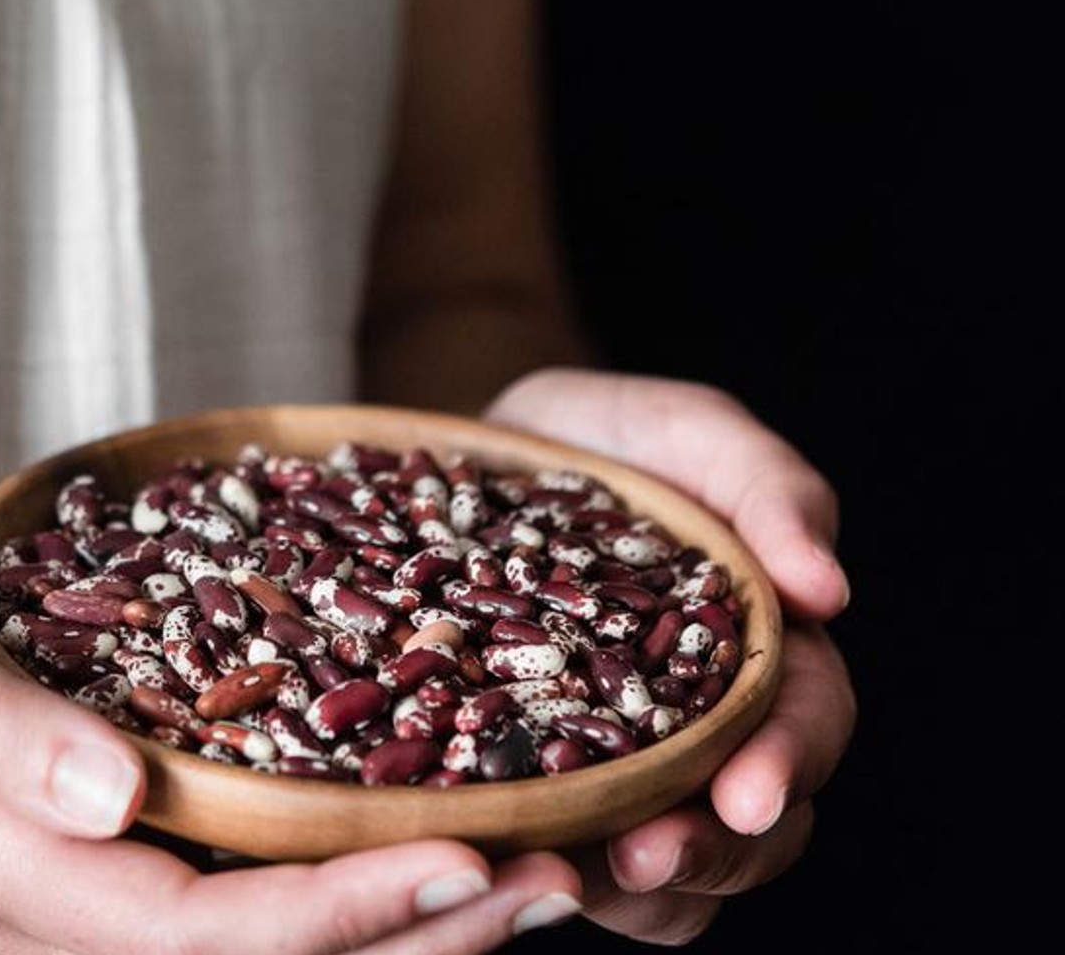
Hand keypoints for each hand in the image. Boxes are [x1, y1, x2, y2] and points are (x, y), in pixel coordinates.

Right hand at [0, 517, 582, 953]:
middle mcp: (71, 907)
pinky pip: (256, 880)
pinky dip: (356, 867)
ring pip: (276, 934)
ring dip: (411, 913)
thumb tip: (110, 795)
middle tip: (558, 876)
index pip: (201, 935)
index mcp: (16, 877)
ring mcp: (99, 885)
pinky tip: (439, 820)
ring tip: (543, 865)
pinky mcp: (123, 843)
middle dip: (416, 930)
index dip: (339, 912)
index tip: (466, 862)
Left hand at [484, 367, 857, 944]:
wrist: (488, 451)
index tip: (745, 796)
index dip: (787, 765)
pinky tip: (502, 852)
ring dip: (632, 886)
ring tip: (567, 873)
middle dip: (711, 853)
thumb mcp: (688, 431)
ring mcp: (623, 756)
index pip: (806, 721)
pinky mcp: (542, 776)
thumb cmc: (606, 438)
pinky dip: (551, 867)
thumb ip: (767, 487)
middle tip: (645, 857)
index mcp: (762, 645)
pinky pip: (569, 853)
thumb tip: (830, 589)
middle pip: (750, 826)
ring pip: (667, 866)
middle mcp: (706, 719)